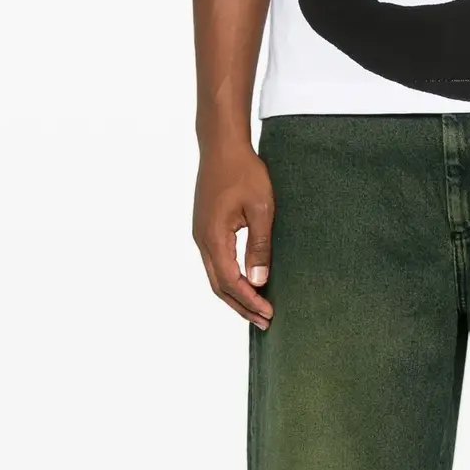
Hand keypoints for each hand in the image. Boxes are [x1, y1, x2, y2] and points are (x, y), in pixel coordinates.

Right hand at [194, 142, 274, 329]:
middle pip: (219, 286)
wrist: (222, 146)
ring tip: (256, 309)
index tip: (268, 313)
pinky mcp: (205, 228)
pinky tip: (244, 283)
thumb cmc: (244, 172)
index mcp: (214, 237)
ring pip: (215, 276)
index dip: (250, 300)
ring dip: (235, 295)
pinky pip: (215, 263)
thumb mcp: (261, 208)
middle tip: (264, 322)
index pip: (231, 282)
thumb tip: (260, 281)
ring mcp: (201, 234)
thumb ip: (260, 246)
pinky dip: (229, 279)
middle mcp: (202, 240)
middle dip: (241, 306)